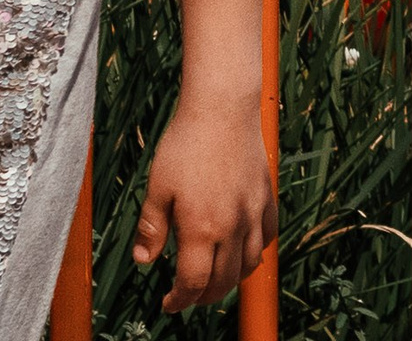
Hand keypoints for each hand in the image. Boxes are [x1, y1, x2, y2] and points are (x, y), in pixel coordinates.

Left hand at [130, 95, 275, 309]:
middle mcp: (232, 227)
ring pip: (250, 265)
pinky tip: (242, 249)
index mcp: (201, 228)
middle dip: (204, 296)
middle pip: (223, 281)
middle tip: (189, 295)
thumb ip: (152, 228)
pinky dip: (256, 252)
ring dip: (232, 280)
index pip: (194, 283)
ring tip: (216, 278)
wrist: (223, 107)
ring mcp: (253, 213)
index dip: (180, 301)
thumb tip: (144, 261)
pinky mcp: (266, 196)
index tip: (169, 303)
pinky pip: (267, 237)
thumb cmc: (186, 143)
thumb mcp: (158, 186)